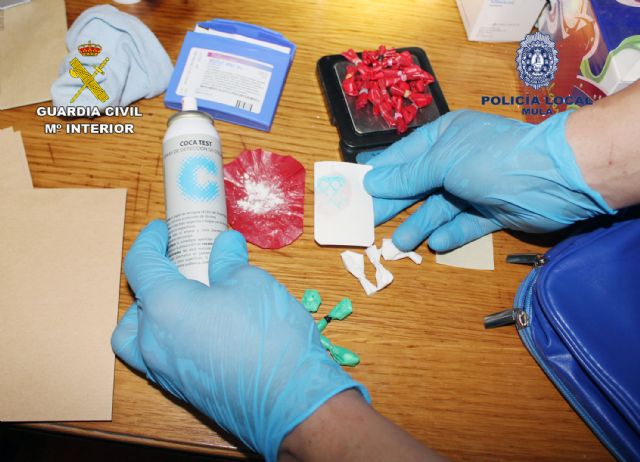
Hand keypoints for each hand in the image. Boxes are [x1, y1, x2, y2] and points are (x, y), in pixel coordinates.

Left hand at [111, 221, 368, 460]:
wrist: (291, 400)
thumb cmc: (268, 335)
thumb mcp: (251, 282)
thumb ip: (228, 261)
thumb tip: (223, 245)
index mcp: (165, 307)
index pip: (141, 265)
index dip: (150, 241)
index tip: (164, 230)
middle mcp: (155, 343)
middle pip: (133, 307)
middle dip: (150, 282)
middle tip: (177, 270)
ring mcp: (166, 372)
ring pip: (138, 340)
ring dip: (150, 317)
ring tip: (182, 304)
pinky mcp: (184, 391)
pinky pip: (160, 360)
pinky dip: (169, 340)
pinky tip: (203, 331)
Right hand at [363, 110, 613, 251]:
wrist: (553, 177)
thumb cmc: (490, 158)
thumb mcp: (442, 161)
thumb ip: (408, 175)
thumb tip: (372, 181)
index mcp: (445, 137)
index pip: (405, 156)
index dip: (381, 173)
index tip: (357, 191)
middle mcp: (458, 160)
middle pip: (418, 184)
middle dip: (395, 203)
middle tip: (369, 223)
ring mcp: (476, 187)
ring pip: (440, 207)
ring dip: (420, 224)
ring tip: (400, 244)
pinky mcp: (493, 211)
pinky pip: (466, 223)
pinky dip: (451, 233)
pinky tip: (436, 243)